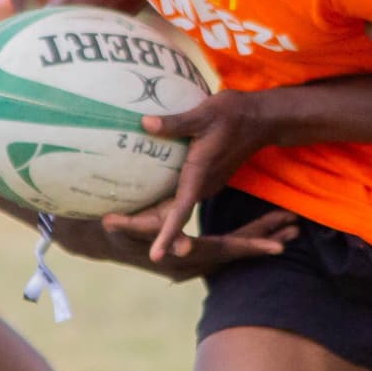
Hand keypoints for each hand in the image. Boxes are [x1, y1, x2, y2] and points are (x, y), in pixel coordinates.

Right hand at [51, 207, 297, 280]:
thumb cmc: (112, 228)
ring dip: (261, 238)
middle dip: (266, 240)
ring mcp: (194, 261)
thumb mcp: (122, 226)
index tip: (278, 248)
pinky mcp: (194, 255)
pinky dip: (247, 239)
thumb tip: (168, 240)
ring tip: (292, 227)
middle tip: (296, 230)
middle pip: (235, 252)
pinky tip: (265, 230)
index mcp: (181, 258)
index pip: (223, 251)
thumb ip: (135, 226)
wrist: (102, 242)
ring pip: (234, 250)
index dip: (250, 247)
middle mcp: (192, 264)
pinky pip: (227, 247)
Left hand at [122, 90, 271, 260]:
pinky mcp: (204, 177)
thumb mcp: (204, 114)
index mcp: (200, 176)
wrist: (261, 120)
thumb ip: (175, 123)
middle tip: (110, 225)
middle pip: (171, 215)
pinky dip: (161, 200)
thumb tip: (144, 123)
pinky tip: (141, 191)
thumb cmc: (234, 115)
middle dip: (145, 225)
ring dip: (151, 214)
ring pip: (174, 207)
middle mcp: (202, 186)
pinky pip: (179, 194)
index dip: (167, 234)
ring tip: (118, 216)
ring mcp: (204, 183)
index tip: (155, 256)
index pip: (181, 212)